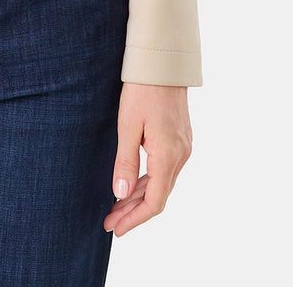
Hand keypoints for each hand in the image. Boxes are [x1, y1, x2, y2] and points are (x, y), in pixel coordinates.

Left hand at [103, 82, 191, 236]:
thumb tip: (120, 194)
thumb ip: (125, 161)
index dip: (134, 219)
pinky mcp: (180, 139)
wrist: (163, 63)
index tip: (115, 228)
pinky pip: (165, 169)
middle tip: (110, 222)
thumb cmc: (142, 90)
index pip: (154, 202)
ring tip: (116, 207)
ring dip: (140, 197)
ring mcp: (183, 147)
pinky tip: (132, 183)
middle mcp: (180, 155)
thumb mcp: (128, 124)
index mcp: (167, 156)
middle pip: (158, 196)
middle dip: (133, 212)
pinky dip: (148, 181)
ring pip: (162, 183)